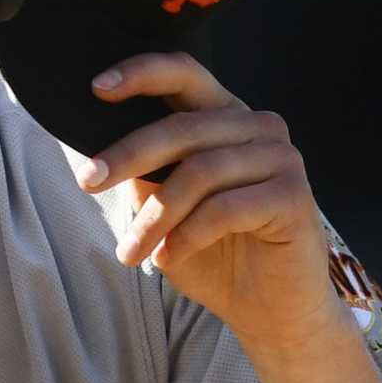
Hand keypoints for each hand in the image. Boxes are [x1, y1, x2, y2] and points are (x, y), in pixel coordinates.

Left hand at [71, 52, 351, 354]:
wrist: (266, 309)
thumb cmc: (212, 253)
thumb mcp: (163, 206)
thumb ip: (143, 171)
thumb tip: (96, 149)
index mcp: (225, 116)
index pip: (185, 74)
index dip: (141, 73)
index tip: (97, 87)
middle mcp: (258, 127)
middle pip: (183, 127)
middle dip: (127, 155)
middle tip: (87, 182)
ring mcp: (281, 158)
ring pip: (200, 172)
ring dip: (155, 216)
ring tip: (129, 252)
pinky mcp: (293, 196)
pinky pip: (225, 208)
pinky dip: (187, 235)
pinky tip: (167, 259)